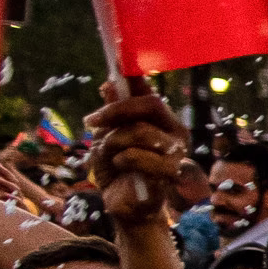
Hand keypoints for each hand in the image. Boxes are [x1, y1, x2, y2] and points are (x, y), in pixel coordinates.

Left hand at [85, 81, 187, 229]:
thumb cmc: (118, 171)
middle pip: (151, 104)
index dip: (135, 77)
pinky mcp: (170, 172)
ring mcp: (176, 151)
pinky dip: (122, 160)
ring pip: (139, 131)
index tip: (116, 62)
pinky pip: (138, 156)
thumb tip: (110, 83)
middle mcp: (174, 132)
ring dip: (114, 143)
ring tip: (110, 156)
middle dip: (116, 110)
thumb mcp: (107, 138)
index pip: (150, 92)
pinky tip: (121, 168)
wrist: (125, 206)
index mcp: (161, 120)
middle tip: (91, 121)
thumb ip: (112, 113)